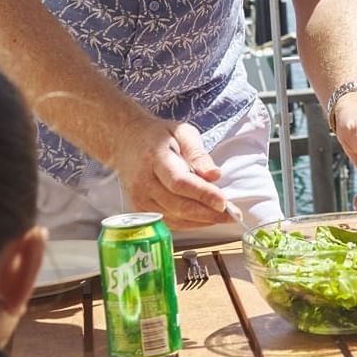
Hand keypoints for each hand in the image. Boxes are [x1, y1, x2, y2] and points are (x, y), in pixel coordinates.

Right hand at [110, 117, 238, 228]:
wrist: (124, 141)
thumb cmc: (158, 136)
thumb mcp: (182, 132)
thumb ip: (199, 153)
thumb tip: (215, 175)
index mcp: (155, 158)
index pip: (179, 182)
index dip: (202, 194)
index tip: (224, 202)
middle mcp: (144, 182)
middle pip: (178, 205)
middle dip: (208, 213)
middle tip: (232, 215)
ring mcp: (139, 198)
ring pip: (175, 218)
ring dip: (202, 221)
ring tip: (224, 217)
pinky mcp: (139, 209)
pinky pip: (168, 222)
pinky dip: (190, 224)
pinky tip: (205, 218)